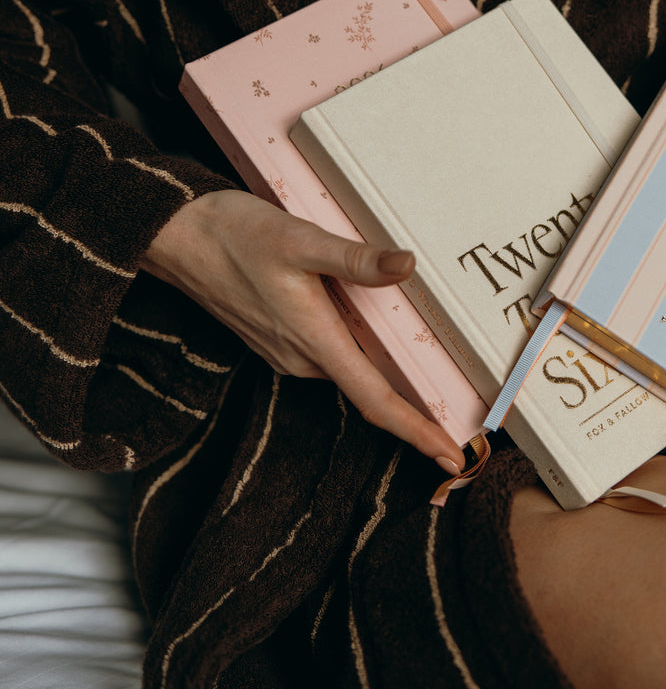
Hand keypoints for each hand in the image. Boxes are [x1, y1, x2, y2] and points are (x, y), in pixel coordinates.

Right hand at [141, 189, 463, 475]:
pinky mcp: (279, 337)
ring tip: (432, 367)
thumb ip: (355, 260)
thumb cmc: (234, 236)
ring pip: (350, 368)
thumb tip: (407, 265)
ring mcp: (287, 351)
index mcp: (313, 341)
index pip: (375, 400)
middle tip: (463, 409)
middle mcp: (301, 357)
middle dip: (414, 403)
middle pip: (369, 390)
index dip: (416, 431)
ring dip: (387, 372)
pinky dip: (360, 351)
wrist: (175, 236)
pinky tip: (377, 329)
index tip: (451, 456)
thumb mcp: (301, 241)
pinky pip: (331, 353)